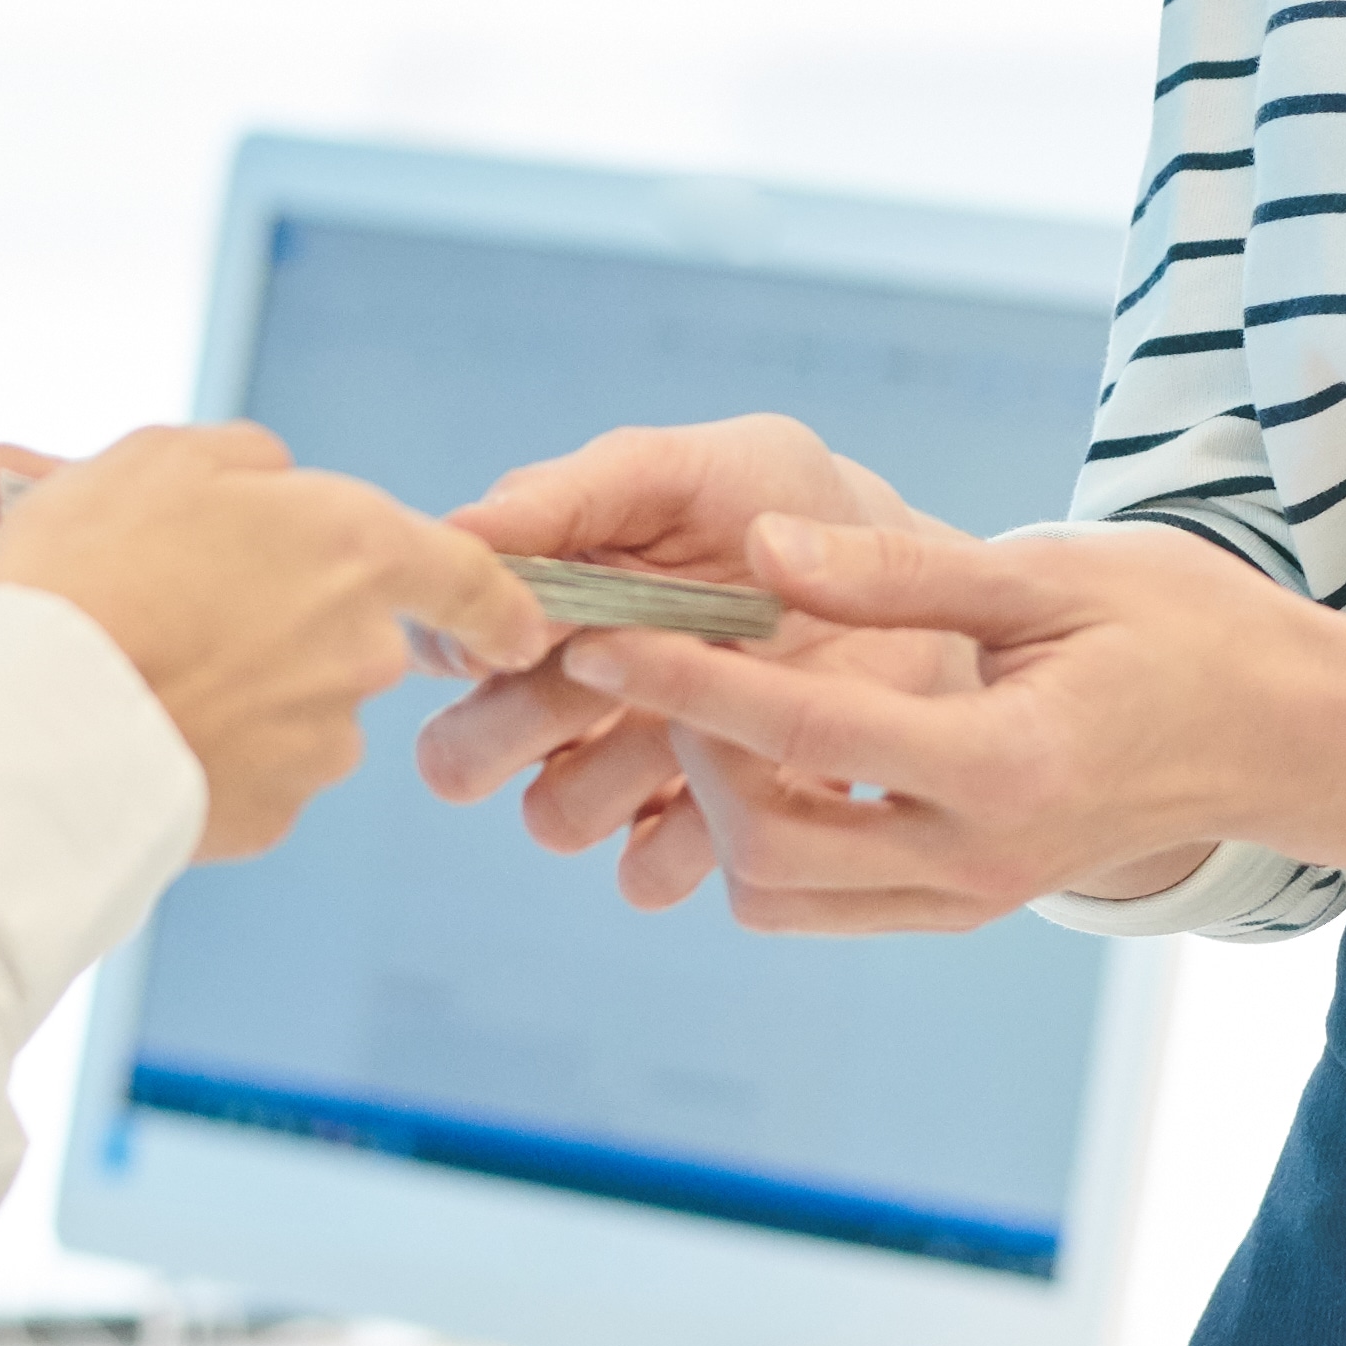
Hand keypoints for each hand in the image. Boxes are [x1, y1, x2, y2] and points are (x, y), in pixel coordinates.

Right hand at [0, 422, 545, 860]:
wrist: (34, 722)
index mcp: (353, 546)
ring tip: (145, 677)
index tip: (519, 631)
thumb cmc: (89, 572)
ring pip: (300, 711)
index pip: (471, 577)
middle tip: (182, 615)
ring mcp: (321, 742)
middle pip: (353, 639)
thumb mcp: (156, 459)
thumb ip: (242, 461)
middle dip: (288, 631)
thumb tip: (273, 486)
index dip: (499, 603)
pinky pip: (251, 776)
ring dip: (245, 696)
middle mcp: (361, 649)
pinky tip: (142, 735)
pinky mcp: (272, 813)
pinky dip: (210, 757)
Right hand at [416, 418, 956, 897]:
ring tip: (708, 700)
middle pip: (458, 758)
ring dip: (621, 764)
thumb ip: (569, 497)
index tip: (545, 617)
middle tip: (609, 665)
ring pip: (553, 818)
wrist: (906, 583)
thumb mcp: (678, 472)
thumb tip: (460, 536)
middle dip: (524, 718)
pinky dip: (691, 832)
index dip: (471, 643)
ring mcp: (621, 774)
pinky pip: (644, 873)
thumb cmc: (778, 503)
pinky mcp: (695, 836)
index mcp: (532, 606)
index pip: (439, 648)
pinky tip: (750, 765)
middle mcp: (558, 699)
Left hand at [560, 511, 1345, 933]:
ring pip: (780, 894)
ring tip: (728, 704)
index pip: (799, 727)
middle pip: (762, 845)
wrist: (1288, 735)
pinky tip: (778, 750)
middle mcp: (979, 855)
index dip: (683, 680)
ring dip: (722, 808)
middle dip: (691, 752)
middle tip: (676, 656)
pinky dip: (773, 838)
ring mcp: (972, 895)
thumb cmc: (1186, 630)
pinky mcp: (965, 905)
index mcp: (1005, 762)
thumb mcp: (1057, 572)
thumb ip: (905, 575)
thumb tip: (762, 553)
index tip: (598, 636)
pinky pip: (827, 902)